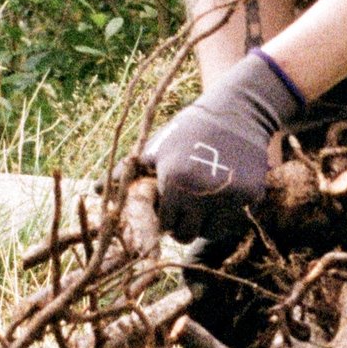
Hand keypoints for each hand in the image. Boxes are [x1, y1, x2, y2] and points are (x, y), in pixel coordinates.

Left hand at [145, 45, 304, 232]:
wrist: (238, 112)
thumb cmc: (190, 129)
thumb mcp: (157, 147)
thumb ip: (127, 172)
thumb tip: (95, 189)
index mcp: (175, 180)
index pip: (166, 224)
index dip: (167, 217)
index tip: (172, 205)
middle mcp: (201, 192)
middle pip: (187, 235)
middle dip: (184, 226)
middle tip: (188, 209)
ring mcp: (229, 196)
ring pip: (211, 232)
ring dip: (206, 223)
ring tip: (206, 199)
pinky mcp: (251, 196)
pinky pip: (234, 221)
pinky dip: (228, 214)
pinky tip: (224, 191)